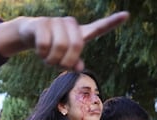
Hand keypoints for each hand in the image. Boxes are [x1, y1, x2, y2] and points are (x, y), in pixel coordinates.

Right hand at [0, 11, 129, 69]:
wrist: (29, 35)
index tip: (127, 15)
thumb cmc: (51, 49)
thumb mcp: (63, 59)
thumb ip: (73, 63)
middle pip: (76, 46)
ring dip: (51, 60)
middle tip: (57, 66)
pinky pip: (44, 45)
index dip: (112, 22)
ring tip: (47, 59)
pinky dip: (41, 54)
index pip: (99, 28)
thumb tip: (80, 67)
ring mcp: (56, 22)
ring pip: (59, 47)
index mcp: (80, 34)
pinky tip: (39, 52)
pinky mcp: (42, 23)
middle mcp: (71, 24)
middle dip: (65, 61)